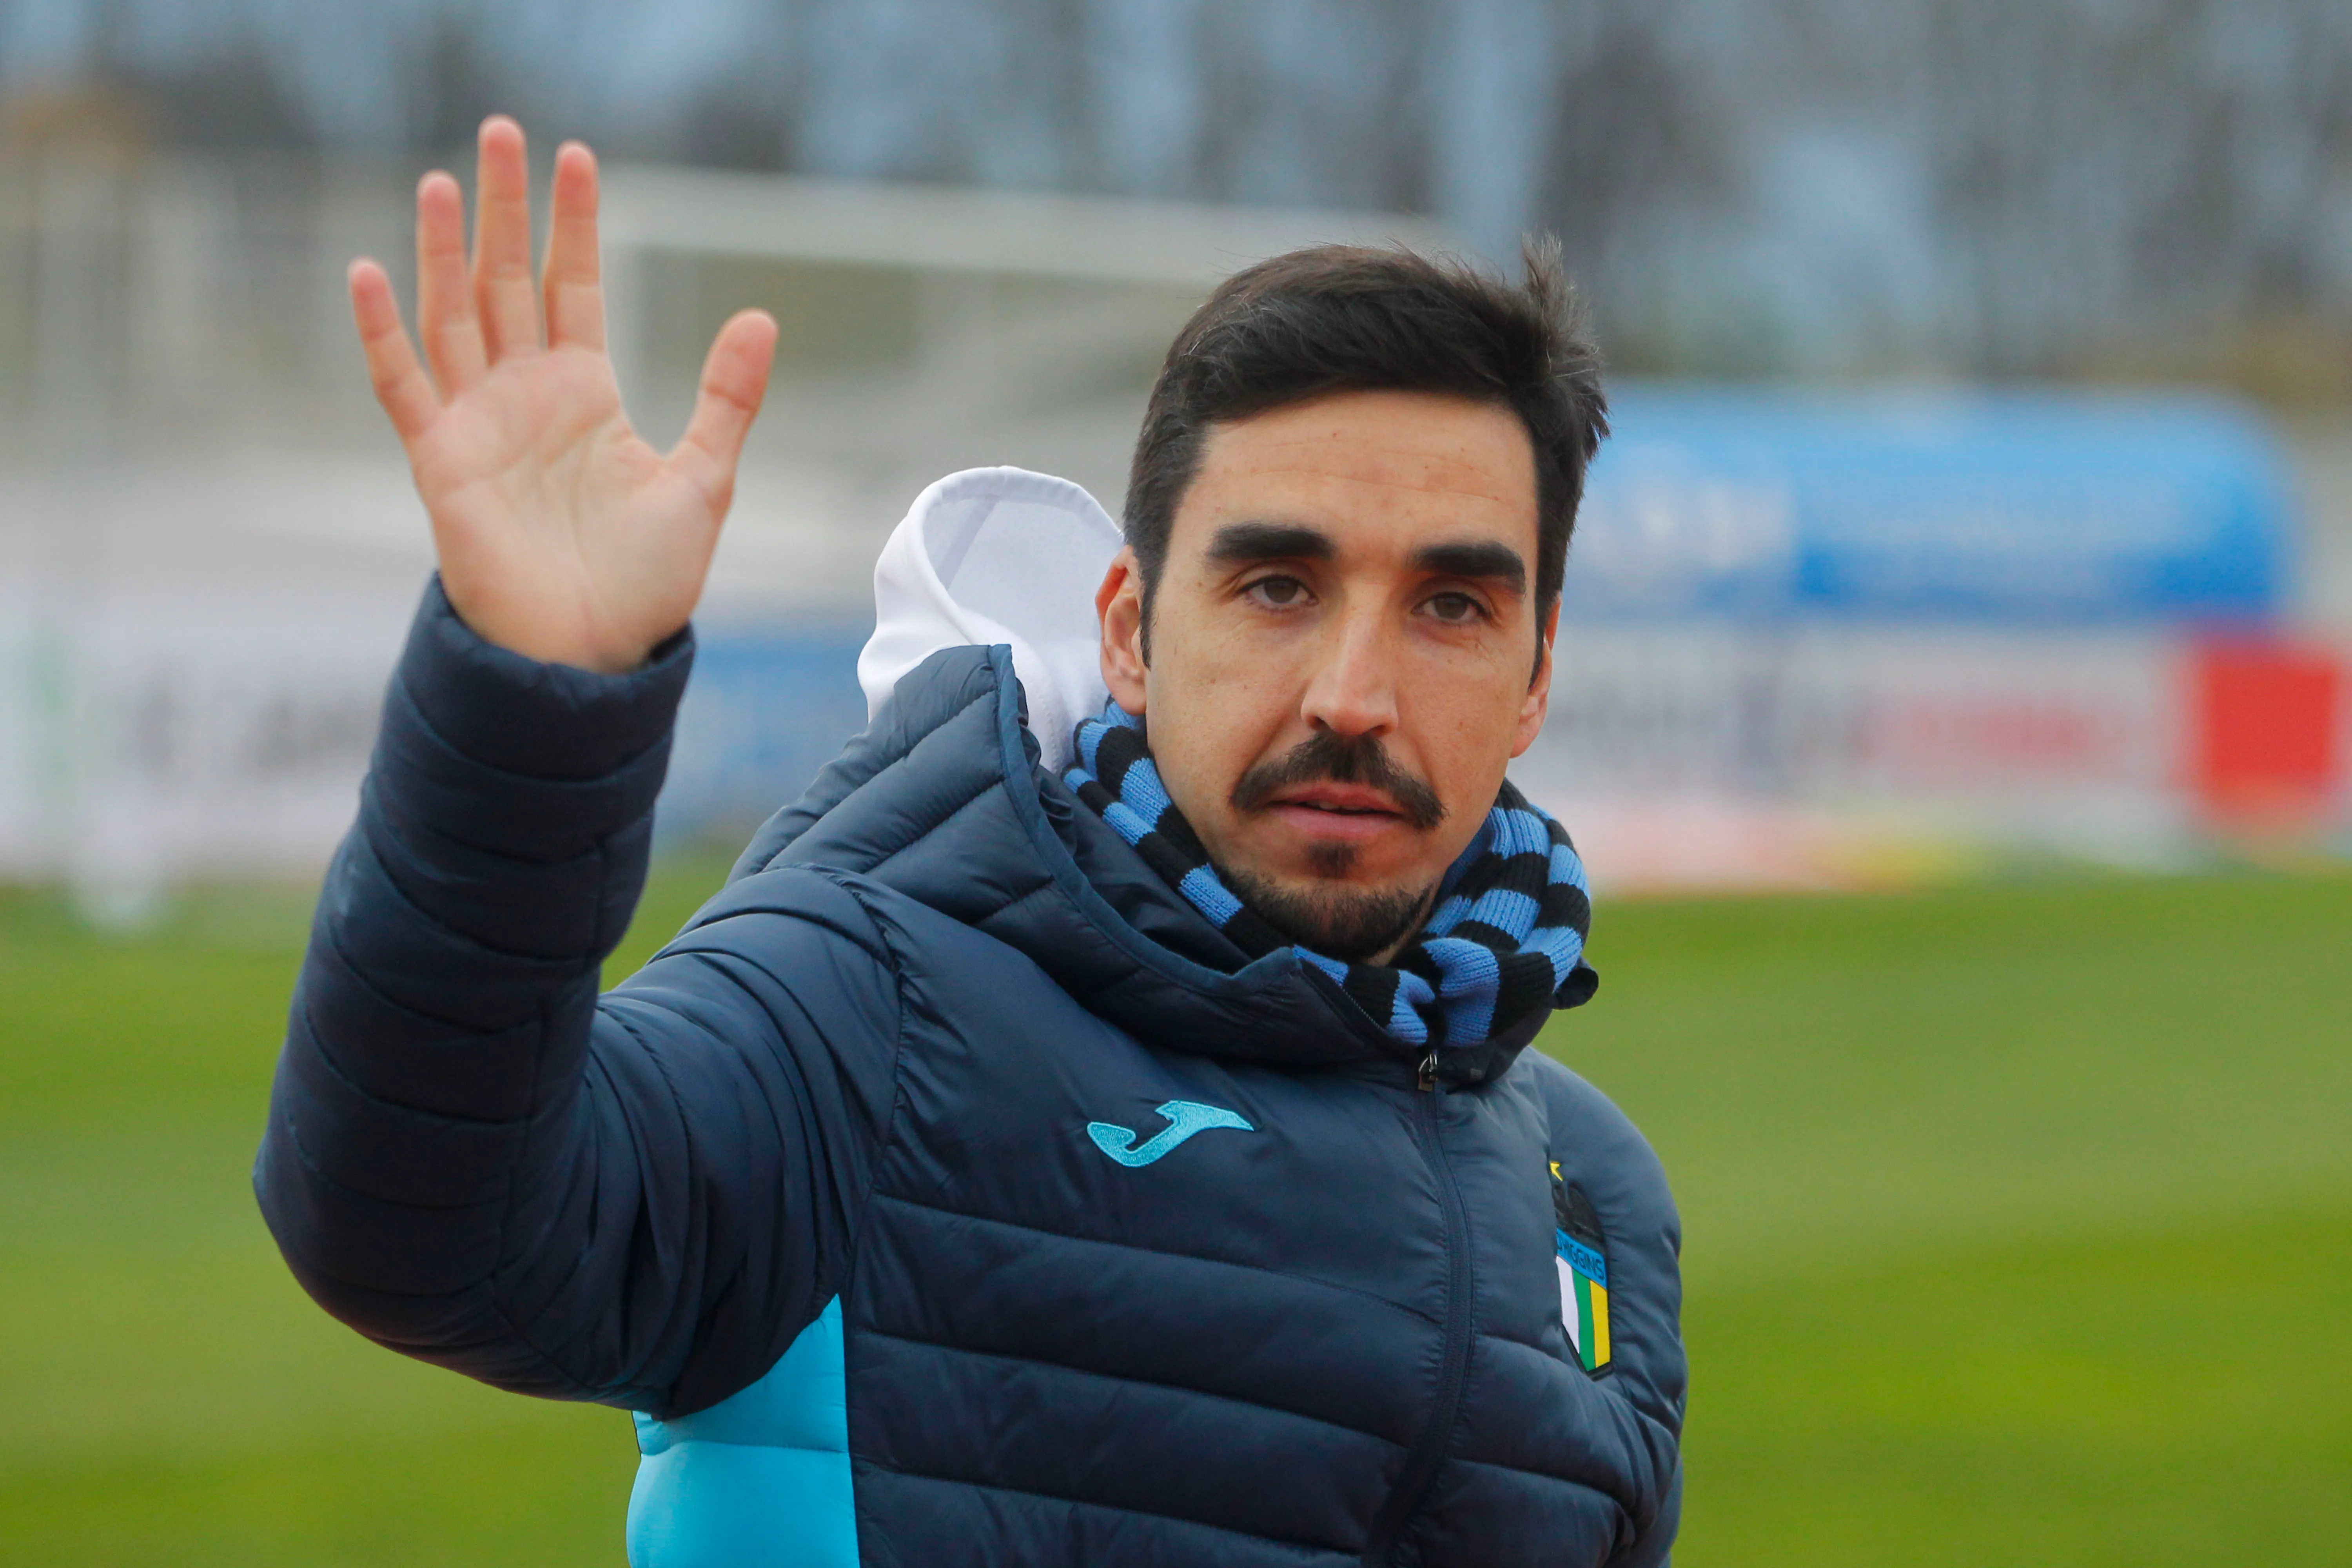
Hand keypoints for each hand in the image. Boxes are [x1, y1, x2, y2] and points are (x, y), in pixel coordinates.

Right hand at [349, 116, 777, 672]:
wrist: (595, 652)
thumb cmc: (646, 580)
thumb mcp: (704, 478)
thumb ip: (726, 398)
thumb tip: (761, 317)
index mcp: (585, 393)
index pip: (575, 285)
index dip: (574, 224)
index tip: (577, 158)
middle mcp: (526, 396)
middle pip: (509, 280)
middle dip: (505, 209)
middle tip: (503, 130)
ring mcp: (478, 424)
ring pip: (454, 314)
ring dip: (446, 249)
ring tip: (447, 180)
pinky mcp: (440, 462)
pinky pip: (402, 384)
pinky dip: (382, 332)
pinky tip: (369, 272)